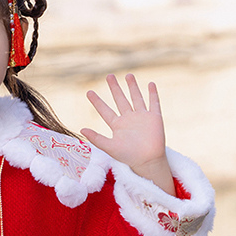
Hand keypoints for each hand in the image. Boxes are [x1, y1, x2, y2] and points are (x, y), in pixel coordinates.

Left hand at [81, 73, 174, 194]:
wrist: (147, 161)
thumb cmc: (128, 156)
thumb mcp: (110, 147)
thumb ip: (96, 138)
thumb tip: (81, 129)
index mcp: (117, 125)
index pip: (105, 110)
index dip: (97, 102)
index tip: (88, 92)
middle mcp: (129, 119)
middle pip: (120, 100)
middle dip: (115, 88)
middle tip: (109, 76)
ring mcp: (141, 117)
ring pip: (136, 98)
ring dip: (132, 87)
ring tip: (128, 75)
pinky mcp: (154, 118)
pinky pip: (154, 103)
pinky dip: (153, 94)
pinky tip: (151, 84)